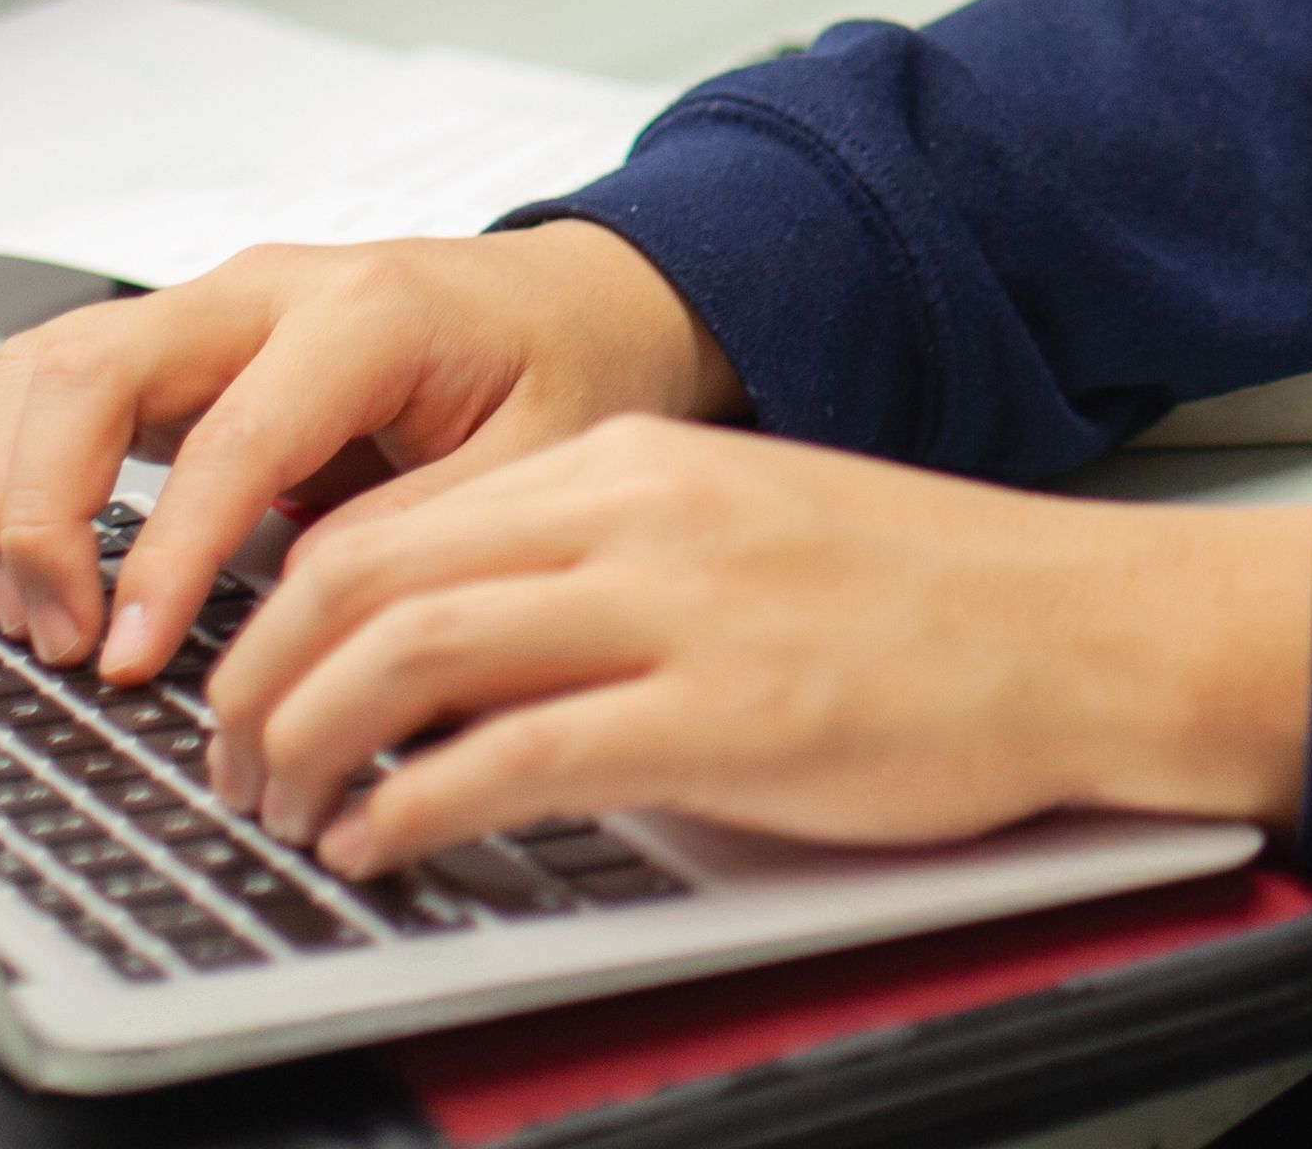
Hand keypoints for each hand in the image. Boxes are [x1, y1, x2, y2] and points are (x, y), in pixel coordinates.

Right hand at [0, 222, 732, 685]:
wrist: (582, 301)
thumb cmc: (568, 369)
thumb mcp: (539, 462)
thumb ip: (417, 531)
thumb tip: (290, 613)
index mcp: (369, 311)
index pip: (228, 440)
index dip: (162, 560)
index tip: (127, 661)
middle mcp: (269, 289)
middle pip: (88, 369)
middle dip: (40, 514)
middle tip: (64, 642)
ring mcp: (216, 308)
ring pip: (47, 367)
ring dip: (11, 494)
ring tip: (37, 619)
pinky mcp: (188, 346)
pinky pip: (62, 386)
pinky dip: (25, 473)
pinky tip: (39, 572)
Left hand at [200, 412, 1311, 872]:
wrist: (1080, 631)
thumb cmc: (927, 602)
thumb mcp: (737, 533)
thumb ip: (600, 566)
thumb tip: (449, 650)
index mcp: (635, 464)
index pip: (386, 518)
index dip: (273, 615)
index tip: (245, 688)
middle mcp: (639, 515)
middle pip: (362, 574)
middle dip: (255, 682)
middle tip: (231, 766)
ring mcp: (679, 612)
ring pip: (410, 652)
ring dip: (307, 744)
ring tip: (285, 814)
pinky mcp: (721, 717)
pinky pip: (511, 758)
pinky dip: (412, 809)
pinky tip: (385, 847)